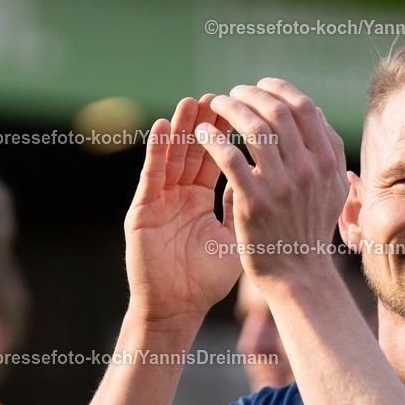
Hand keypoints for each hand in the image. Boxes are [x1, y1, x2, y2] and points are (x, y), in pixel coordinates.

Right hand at [124, 95, 241, 325]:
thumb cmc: (205, 280)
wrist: (177, 309)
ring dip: (181, 128)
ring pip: (171, 157)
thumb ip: (241, 207)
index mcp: (201, 201)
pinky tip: (162, 128)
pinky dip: (156, 151)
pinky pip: (151, 176)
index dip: (228, 137)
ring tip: (192, 101)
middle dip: (206, 124)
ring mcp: (160, 201)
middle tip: (219, 96)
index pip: (217, 160)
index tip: (243, 112)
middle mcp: (179, 196)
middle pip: (194, 151)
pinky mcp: (142, 210)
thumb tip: (261, 178)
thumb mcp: (232, 238)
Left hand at [194, 78, 348, 285]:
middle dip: (251, 94)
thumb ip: (329, 153)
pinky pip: (229, 157)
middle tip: (233, 93)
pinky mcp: (255, 202)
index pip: (305, 109)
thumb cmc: (309, 230)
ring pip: (253, 128)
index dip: (281, 90)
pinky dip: (213, 138)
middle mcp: (309, 170)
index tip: (261, 88)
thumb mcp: (332, 191)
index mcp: (328, 163)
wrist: (298, 274)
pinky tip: (202, 133)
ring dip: (230, 108)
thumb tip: (317, 113)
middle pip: (278, 112)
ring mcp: (282, 186)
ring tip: (214, 105)